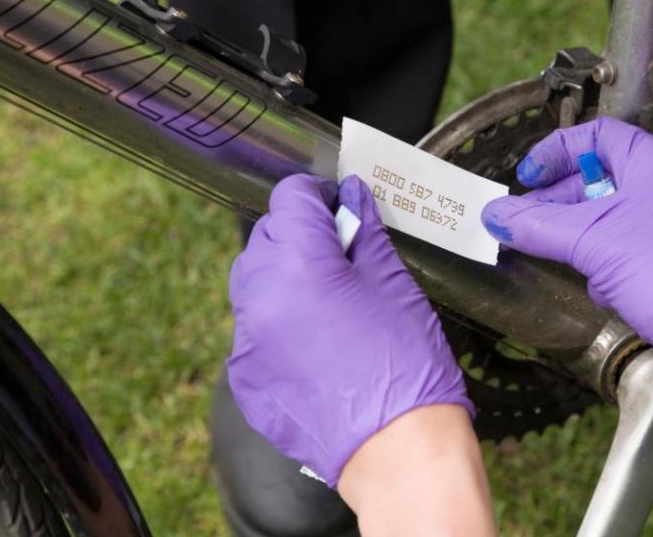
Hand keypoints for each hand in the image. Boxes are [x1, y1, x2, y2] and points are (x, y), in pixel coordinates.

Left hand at [227, 174, 472, 486]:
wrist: (398, 454)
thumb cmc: (407, 367)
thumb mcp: (394, 284)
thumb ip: (365, 233)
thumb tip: (352, 199)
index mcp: (295, 265)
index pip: (289, 199)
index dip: (319, 197)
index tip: (340, 209)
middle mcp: (258, 300)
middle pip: (265, 239)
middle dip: (299, 237)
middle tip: (341, 255)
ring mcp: (246, 345)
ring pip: (254, 287)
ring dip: (283, 279)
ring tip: (329, 301)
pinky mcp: (246, 382)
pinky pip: (255, 334)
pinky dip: (278, 326)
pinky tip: (317, 345)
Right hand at [481, 117, 652, 421]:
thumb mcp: (590, 241)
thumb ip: (537, 225)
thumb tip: (498, 216)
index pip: (596, 136)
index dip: (556, 152)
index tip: (529, 176)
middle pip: (595, 175)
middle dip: (556, 197)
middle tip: (525, 215)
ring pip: (605, 213)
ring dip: (574, 230)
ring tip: (547, 245)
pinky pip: (618, 243)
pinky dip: (597, 255)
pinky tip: (587, 275)